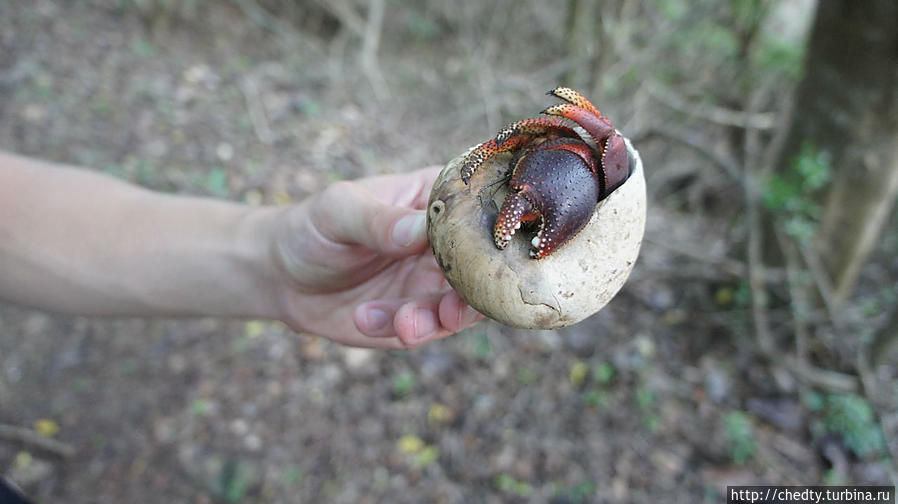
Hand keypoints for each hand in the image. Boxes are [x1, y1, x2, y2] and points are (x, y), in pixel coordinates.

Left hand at [268, 167, 483, 347]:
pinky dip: (403, 331)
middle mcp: (447, 243)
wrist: (280, 276)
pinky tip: (365, 318)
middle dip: (473, 294)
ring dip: (436, 320)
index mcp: (438, 200)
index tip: (490, 255)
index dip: (498, 231)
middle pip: (487, 266)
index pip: (485, 208)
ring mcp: (435, 283)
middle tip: (449, 311)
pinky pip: (427, 330)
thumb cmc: (312, 227)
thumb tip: (418, 231)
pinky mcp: (418, 318)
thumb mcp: (337, 212)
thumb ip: (377, 221)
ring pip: (463, 307)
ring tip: (403, 325)